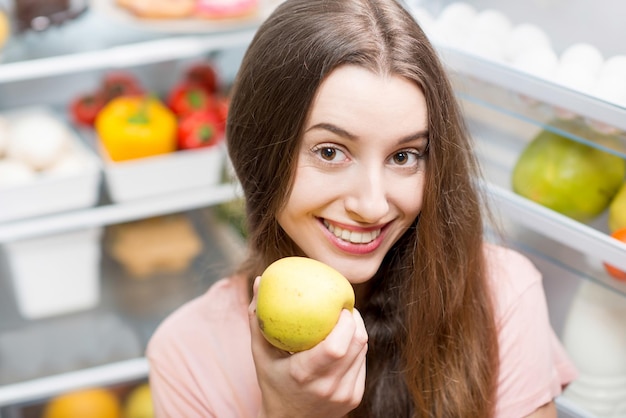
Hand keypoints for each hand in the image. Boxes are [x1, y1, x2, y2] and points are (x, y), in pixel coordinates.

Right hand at [249, 277, 367, 417]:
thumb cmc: (272, 382)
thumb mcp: (260, 353)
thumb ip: (258, 318)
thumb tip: (258, 280)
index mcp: (305, 375)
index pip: (337, 347)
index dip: (346, 322)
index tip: (339, 306)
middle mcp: (328, 387)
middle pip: (357, 344)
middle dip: (355, 320)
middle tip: (344, 307)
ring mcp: (344, 395)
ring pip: (362, 352)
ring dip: (357, 332)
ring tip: (346, 320)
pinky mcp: (354, 398)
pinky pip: (361, 363)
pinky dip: (356, 348)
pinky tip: (346, 339)